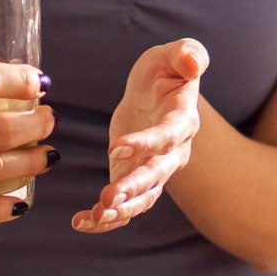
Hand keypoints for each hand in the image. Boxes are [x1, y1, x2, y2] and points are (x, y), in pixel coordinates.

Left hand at [76, 38, 206, 232]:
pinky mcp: (135, 177)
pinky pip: (126, 205)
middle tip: (109, 197)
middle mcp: (174, 152)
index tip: (116, 148)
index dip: (145, 144)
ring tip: (94, 216)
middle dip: (134, 188)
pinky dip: (107, 218)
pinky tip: (82, 221)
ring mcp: (156, 169)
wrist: (156, 91)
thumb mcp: (173, 54)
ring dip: (121, 210)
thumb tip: (194, 63)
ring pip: (144, 198)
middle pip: (157, 175)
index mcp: (183, 120)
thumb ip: (187, 54)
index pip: (167, 137)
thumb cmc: (166, 69)